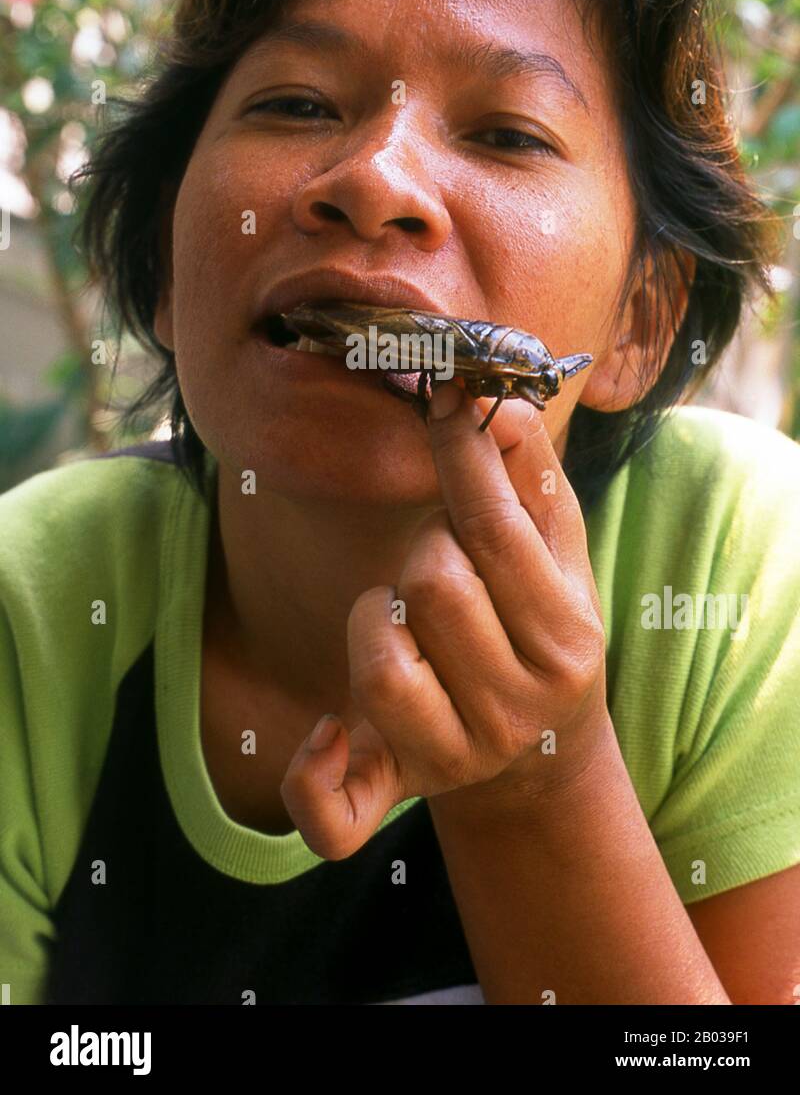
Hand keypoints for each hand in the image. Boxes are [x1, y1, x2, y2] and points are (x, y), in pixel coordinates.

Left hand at [280, 380, 609, 859]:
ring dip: (373, 619)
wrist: (539, 761)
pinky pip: (336, 809)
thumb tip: (507, 405)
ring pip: (379, 663)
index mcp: (566, 641)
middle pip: (432, 583)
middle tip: (438, 561)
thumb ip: (533, 485)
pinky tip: (328, 731)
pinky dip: (315, 771)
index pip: (498, 532)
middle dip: (423, 548)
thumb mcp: (559, 560)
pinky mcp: (397, 796)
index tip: (441, 396)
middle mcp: (517, 709)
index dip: (462, 454)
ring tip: (402, 622)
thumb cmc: (538, 630)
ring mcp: (456, 759)